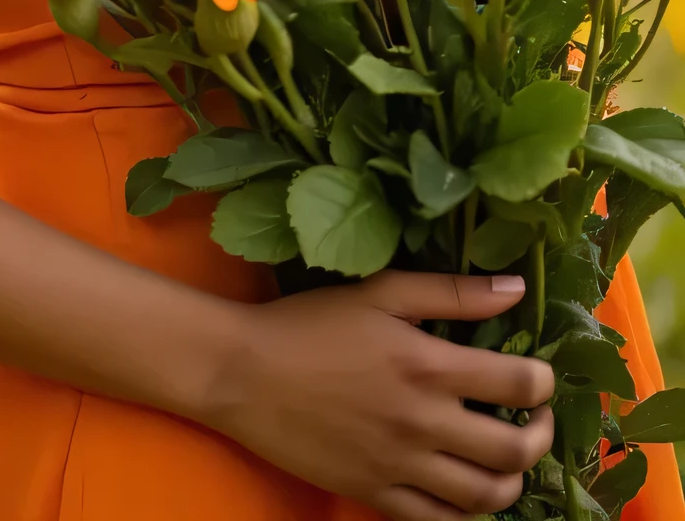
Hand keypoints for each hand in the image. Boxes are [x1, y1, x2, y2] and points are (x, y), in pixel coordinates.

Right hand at [206, 272, 554, 520]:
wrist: (243, 372)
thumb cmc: (310, 322)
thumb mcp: (379, 292)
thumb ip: (450, 292)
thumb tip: (517, 289)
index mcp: (426, 364)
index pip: (518, 384)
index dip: (543, 381)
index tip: (538, 375)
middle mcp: (421, 421)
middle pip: (514, 450)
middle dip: (541, 437)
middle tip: (535, 421)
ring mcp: (399, 465)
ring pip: (485, 496)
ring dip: (513, 481)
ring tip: (508, 460)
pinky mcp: (375, 494)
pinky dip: (466, 513)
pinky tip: (465, 489)